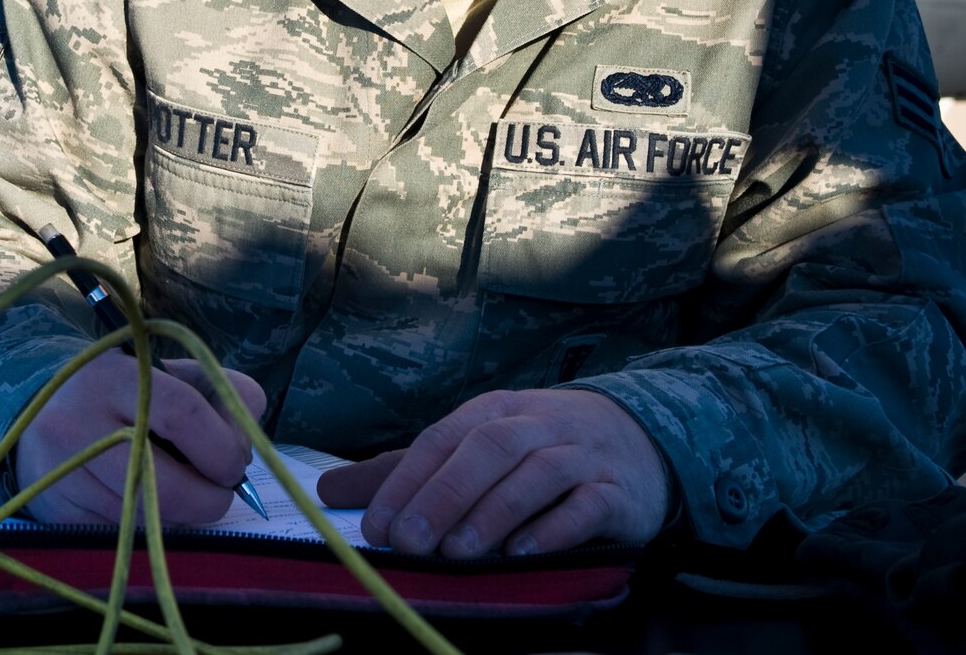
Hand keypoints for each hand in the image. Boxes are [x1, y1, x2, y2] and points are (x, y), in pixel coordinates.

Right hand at [15, 353, 266, 525]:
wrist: (38, 408)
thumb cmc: (126, 390)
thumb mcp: (172, 373)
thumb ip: (223, 395)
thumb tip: (244, 451)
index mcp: (111, 377)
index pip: (183, 414)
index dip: (222, 447)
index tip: (234, 463)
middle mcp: (76, 425)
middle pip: (167, 487)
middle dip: (210, 499)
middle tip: (219, 492)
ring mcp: (61, 475)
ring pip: (149, 519)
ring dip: (182, 514)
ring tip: (179, 487)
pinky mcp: (57, 514)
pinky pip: (125, 535)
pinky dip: (150, 525)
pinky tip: (143, 499)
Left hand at [316, 388, 669, 557]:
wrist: (637, 441)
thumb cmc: (537, 449)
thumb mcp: (471, 449)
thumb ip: (406, 473)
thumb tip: (328, 492)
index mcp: (492, 411)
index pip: (441, 439)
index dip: (406, 481)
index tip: (376, 526)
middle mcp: (535, 425)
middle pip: (486, 449)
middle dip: (442, 496)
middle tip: (408, 542)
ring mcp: (579, 455)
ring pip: (535, 474)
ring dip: (492, 512)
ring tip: (457, 552)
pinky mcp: (615, 491)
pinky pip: (586, 505)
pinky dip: (554, 527)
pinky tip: (524, 552)